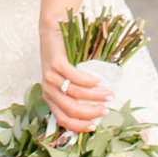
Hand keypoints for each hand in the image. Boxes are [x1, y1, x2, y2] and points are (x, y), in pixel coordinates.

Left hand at [39, 18, 112, 135]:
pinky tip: (99, 81)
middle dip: (91, 112)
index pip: (63, 120)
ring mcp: (50, 77)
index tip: (95, 125)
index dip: (80, 126)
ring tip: (109, 94)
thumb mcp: (66, 79)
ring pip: (75, 94)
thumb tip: (98, 107)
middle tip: (106, 109)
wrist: (53, 30)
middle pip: (71, 109)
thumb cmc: (64, 56)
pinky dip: (89, 82)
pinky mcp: (56, 63)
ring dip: (95, 96)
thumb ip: (77, 93)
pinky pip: (74, 77)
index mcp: (50, 98)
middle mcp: (48, 90)